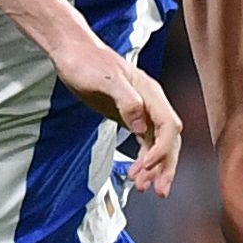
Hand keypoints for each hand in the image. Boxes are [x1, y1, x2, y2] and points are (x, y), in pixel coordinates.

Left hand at [51, 38, 181, 195]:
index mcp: (150, 93)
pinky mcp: (130, 116)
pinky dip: (144, 160)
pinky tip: (137, 174)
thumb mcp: (104, 79)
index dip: (162, 150)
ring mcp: (142, 110)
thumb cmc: (86, 62)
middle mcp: (151, 103)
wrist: (72, 52)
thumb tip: (141, 127)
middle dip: (165, 166)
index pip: (169, 127)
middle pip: (169, 140)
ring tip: (144, 188)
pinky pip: (146, 143)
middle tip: (156, 191)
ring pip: (158, 144)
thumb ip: (126, 100)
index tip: (146, 167)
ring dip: (155, 167)